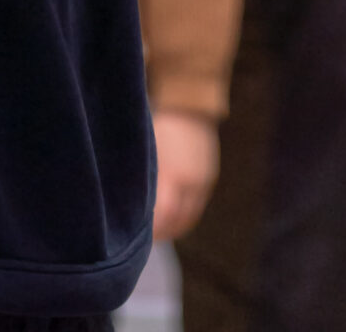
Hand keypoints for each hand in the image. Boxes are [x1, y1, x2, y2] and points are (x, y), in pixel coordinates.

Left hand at [152, 108, 219, 241]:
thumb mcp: (151, 154)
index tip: (139, 235)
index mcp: (175, 176)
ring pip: (190, 218)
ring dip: (175, 228)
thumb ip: (149, 181)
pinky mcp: (208, 179)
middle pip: (179, 221)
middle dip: (163, 232)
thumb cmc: (161, 127)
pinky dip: (185, 217)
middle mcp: (192, 183)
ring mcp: (203, 182)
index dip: (154, 229)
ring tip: (158, 233)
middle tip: (146, 239)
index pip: (165, 216)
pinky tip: (173, 218)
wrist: (188, 107)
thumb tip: (137, 207)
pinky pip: (197, 207)